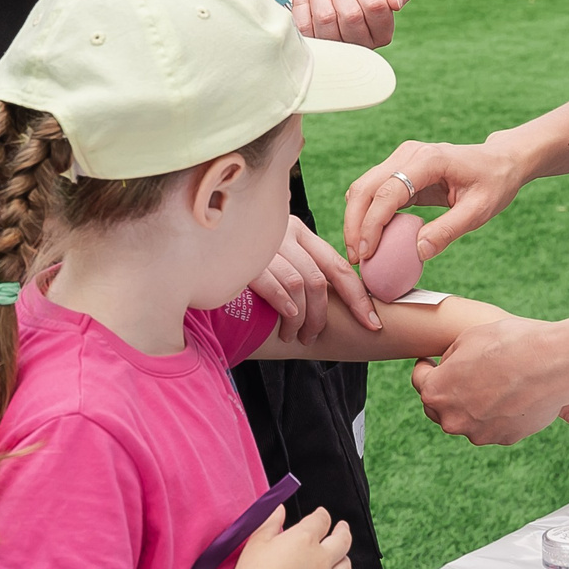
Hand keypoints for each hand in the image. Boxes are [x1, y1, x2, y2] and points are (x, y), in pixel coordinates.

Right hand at [220, 504, 353, 568]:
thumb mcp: (256, 542)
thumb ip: (271, 522)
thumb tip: (278, 511)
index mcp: (304, 540)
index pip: (322, 520)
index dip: (322, 515)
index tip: (321, 515)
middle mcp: (320, 560)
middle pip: (343, 540)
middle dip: (343, 531)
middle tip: (342, 527)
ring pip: (345, 567)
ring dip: (344, 557)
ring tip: (340, 555)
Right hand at [251, 217, 382, 340]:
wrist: (196, 240)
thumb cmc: (238, 256)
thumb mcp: (274, 253)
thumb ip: (298, 266)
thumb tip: (327, 302)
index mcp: (297, 231)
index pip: (338, 266)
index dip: (358, 298)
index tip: (372, 323)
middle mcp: (284, 232)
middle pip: (320, 280)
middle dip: (324, 316)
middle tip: (315, 337)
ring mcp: (264, 243)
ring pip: (301, 285)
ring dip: (303, 319)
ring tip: (296, 336)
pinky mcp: (244, 257)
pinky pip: (276, 284)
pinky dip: (286, 307)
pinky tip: (286, 322)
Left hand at [290, 0, 411, 48]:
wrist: (342, 8)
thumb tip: (395, 0)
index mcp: (382, 31)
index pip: (376, 6)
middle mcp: (360, 44)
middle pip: (350, 14)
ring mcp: (335, 48)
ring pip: (326, 18)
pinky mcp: (313, 44)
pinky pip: (305, 24)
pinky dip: (302, 1)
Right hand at [343, 138, 530, 265]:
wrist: (501, 162)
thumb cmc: (494, 183)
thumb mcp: (479, 211)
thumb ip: (448, 230)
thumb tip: (417, 252)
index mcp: (429, 160)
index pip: (388, 191)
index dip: (372, 224)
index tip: (366, 254)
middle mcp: (409, 154)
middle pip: (366, 188)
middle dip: (354, 224)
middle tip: (356, 259)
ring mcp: (402, 158)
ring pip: (364, 188)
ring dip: (356, 220)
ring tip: (360, 253)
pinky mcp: (400, 169)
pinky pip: (374, 191)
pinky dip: (366, 215)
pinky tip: (370, 239)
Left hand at [410, 316, 568, 445]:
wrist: (554, 363)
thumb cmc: (510, 343)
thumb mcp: (469, 337)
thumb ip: (452, 358)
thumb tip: (451, 369)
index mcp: (437, 391)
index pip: (420, 381)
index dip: (425, 367)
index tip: (430, 362)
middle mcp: (453, 419)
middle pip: (441, 406)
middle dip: (447, 390)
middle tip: (460, 374)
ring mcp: (479, 433)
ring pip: (469, 419)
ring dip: (474, 404)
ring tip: (494, 382)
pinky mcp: (505, 439)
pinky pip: (495, 425)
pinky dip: (498, 413)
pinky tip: (513, 393)